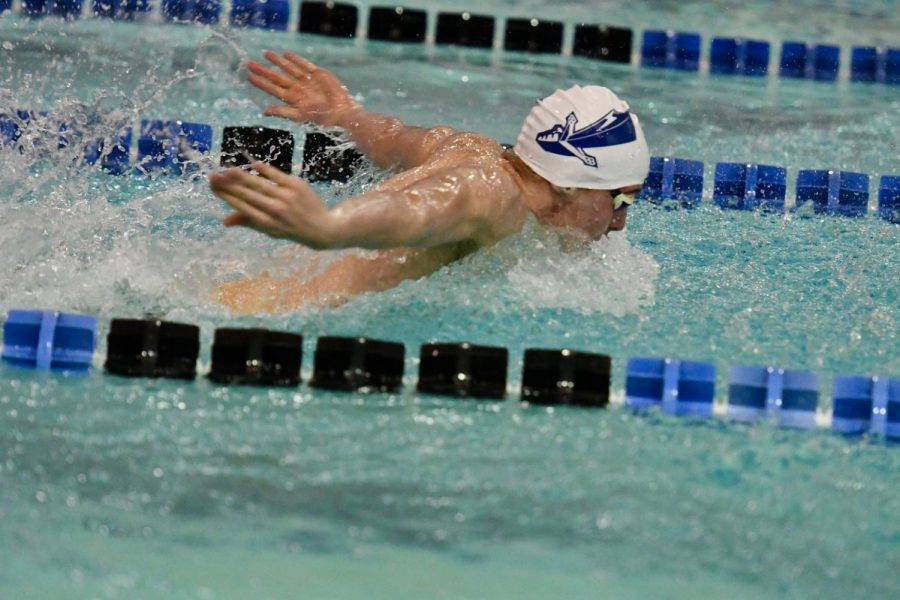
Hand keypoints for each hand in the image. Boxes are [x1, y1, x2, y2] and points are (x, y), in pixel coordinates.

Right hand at [209, 161, 336, 249]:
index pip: (241, 206)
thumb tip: (225, 221)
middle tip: (212, 176)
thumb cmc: (291, 228)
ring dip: (242, 177)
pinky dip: (265, 170)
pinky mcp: (297, 186)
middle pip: (247, 195)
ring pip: (260, 184)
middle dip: (228, 185)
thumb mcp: (270, 230)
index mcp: (266, 223)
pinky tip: (253, 164)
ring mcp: (286, 198)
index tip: (212, 186)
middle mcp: (275, 211)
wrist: (322, 228)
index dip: (226, 196)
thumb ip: (248, 222)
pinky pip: (277, 175)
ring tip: (228, 170)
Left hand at [248, 50, 358, 126]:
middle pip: (277, 77)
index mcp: (292, 99)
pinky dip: (296, 59)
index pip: (272, 89)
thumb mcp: (299, 116)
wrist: (341, 112)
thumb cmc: (322, 118)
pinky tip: (286, 54)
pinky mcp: (319, 74)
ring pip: (289, 69)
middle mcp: (298, 89)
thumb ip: (282, 112)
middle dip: (264, 70)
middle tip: (249, 63)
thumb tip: (264, 112)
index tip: (248, 76)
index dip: (261, 82)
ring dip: (277, 62)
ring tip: (266, 54)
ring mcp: (307, 81)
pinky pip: (305, 65)